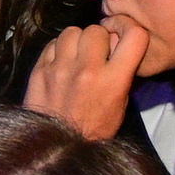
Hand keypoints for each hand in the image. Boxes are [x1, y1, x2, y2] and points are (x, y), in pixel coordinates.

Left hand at [23, 19, 147, 138]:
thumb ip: (121, 71)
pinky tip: (61, 62)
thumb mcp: (120, 103)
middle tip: (97, 51)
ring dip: (77, 41)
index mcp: (114, 80)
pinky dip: (58, 49)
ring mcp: (60, 68)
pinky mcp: (40, 70)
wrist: (58, 145)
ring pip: (71, 32)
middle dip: (99, 38)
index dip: (130, 29)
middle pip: (96, 30)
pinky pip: (52, 44)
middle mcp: (87, 69)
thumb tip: (116, 43)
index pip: (134, 36)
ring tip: (77, 55)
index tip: (123, 34)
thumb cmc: (95, 127)